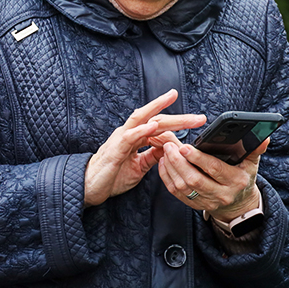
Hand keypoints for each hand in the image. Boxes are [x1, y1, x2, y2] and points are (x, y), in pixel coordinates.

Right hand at [84, 89, 205, 206]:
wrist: (89, 188)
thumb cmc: (112, 176)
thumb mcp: (139, 167)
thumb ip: (152, 156)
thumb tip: (169, 149)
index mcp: (135, 137)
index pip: (160, 125)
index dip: (179, 123)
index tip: (197, 123)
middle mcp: (129, 133)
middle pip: (155, 118)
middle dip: (178, 117)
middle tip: (199, 117)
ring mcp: (121, 138)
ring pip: (142, 118)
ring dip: (158, 109)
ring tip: (173, 99)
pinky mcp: (115, 149)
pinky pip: (130, 136)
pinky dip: (142, 130)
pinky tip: (154, 126)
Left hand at [157, 137, 269, 220]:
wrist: (239, 204)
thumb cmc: (243, 177)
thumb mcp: (251, 164)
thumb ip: (255, 149)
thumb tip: (265, 137)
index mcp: (235, 181)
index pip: (214, 169)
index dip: (198, 158)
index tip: (184, 146)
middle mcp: (221, 194)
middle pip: (195, 179)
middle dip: (179, 162)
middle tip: (169, 145)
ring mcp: (207, 202)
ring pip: (183, 187)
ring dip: (171, 168)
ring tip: (165, 151)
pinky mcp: (195, 205)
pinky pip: (177, 193)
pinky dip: (167, 178)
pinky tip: (164, 163)